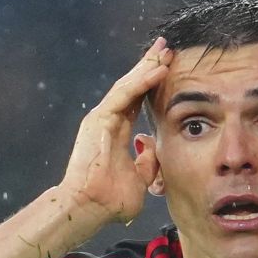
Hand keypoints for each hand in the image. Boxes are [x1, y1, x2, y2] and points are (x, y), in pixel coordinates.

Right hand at [58, 38, 172, 223]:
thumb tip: (152, 146)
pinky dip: (141, 81)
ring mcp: (101, 119)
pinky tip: (158, 70)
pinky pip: (124, 95)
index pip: (135, 101)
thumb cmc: (109, 201)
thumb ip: (147, 162)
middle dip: (149, 67)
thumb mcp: (140, 180)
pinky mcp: (99, 120)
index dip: (151, 84)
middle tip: (166, 49)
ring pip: (128, 85)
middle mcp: (106, 121)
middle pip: (131, 87)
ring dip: (147, 68)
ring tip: (164, 51)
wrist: (88, 208)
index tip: (168, 69)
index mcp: (115, 133)